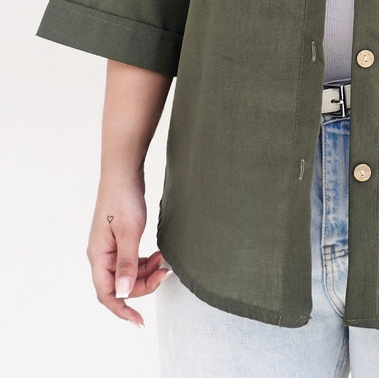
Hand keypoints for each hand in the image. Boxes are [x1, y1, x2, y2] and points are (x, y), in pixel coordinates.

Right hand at [86, 176, 171, 326]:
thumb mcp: (129, 232)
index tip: (140, 320)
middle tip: (166, 273)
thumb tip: (123, 293)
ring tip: (164, 261)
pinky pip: (132, 260)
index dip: (122, 309)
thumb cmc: (123, 199)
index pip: (107, 294)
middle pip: (121, 285)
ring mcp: (110, 247)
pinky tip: (158, 254)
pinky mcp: (120, 239)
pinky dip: (145, 261)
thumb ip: (127, 263)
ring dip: (146, 272)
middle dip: (143, 284)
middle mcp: (101, 255)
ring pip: (128, 273)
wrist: (124, 173)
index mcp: (98, 256)